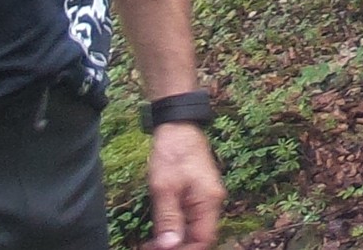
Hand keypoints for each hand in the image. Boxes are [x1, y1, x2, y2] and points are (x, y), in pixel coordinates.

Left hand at [147, 121, 225, 248]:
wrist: (178, 125)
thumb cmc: (172, 152)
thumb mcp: (164, 187)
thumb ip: (168, 218)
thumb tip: (170, 246)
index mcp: (209, 201)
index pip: (203, 239)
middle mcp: (212, 202)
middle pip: (199, 236)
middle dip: (177, 246)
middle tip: (151, 248)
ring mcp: (206, 198)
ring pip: (194, 228)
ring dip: (175, 239)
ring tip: (152, 243)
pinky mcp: (197, 194)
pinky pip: (190, 218)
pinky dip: (176, 227)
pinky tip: (160, 231)